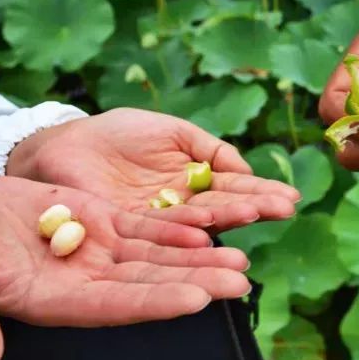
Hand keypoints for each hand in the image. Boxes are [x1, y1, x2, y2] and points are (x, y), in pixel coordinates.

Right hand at [0, 176, 251, 359]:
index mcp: (54, 301)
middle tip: (242, 282)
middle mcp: (85, 281)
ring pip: (158, 256)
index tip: (197, 299)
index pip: (115, 307)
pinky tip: (207, 227)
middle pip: (151, 284)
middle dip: (198, 281)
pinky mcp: (98, 222)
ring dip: (199, 257)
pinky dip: (175, 228)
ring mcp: (96, 252)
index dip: (156, 302)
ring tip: (239, 259)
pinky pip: (144, 228)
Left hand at [7, 108, 299, 231]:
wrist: (67, 144)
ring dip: (233, 217)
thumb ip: (210, 149)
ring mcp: (161, 220)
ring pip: (202, 220)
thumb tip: (245, 171)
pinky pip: (167, 227)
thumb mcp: (173, 131)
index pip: (235, 188)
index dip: (262, 192)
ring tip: (262, 213)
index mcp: (195, 180)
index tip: (291, 197)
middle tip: (287, 208)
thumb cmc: (120, 133)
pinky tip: (216, 224)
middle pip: (226, 207)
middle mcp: (184, 205)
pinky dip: (193, 226)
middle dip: (258, 206)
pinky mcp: (134, 228)